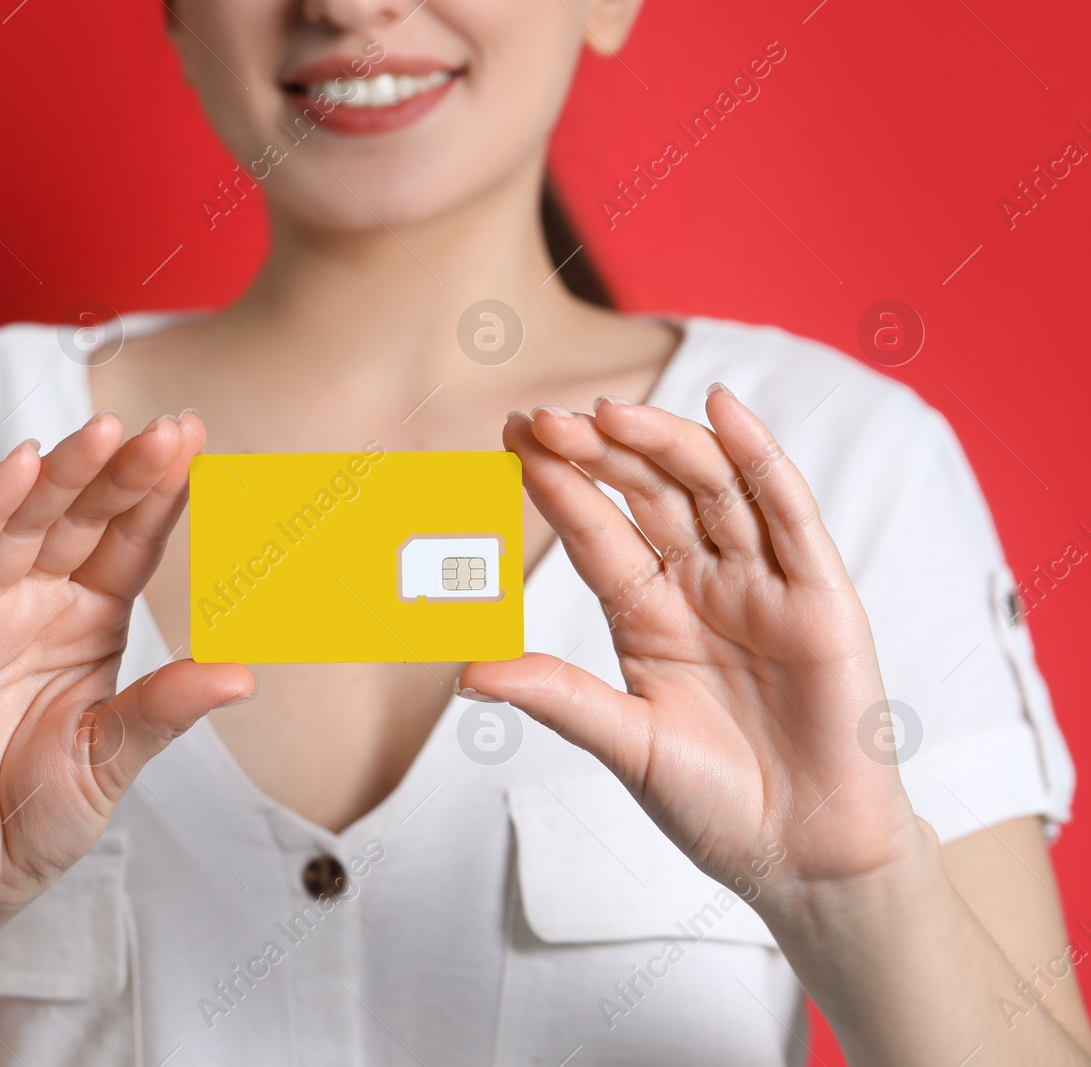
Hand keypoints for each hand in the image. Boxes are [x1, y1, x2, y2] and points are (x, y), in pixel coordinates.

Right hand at [0, 410, 254, 923]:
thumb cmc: (35, 814)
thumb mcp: (114, 757)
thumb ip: (165, 710)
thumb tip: (244, 675)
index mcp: (89, 620)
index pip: (130, 541)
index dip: (162, 495)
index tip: (200, 445)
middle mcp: (36, 603)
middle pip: (83, 519)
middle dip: (123, 472)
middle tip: (169, 431)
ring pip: (23, 524)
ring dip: (63, 476)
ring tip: (106, 432)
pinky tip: (22, 467)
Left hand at [462, 388, 924, 909]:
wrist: (804, 859)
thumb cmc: (714, 805)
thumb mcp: (624, 745)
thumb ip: (557, 698)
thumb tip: (463, 674)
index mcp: (646, 615)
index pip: (596, 533)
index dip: (558, 485)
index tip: (510, 439)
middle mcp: (701, 586)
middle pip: (648, 496)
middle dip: (597, 454)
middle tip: (544, 420)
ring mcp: (761, 586)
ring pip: (711, 490)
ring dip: (662, 445)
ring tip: (609, 412)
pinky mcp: (822, 598)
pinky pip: (789, 514)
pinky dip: (760, 458)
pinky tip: (723, 411)